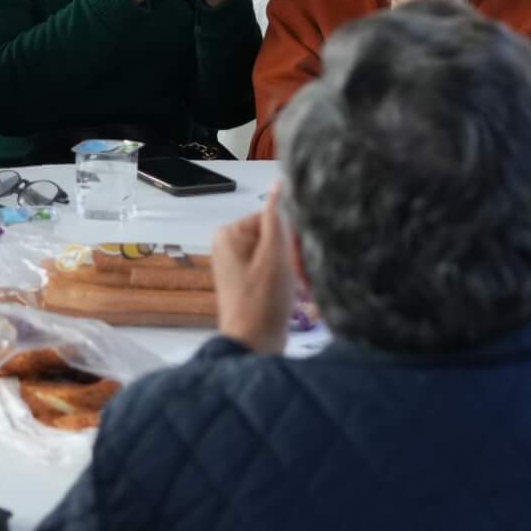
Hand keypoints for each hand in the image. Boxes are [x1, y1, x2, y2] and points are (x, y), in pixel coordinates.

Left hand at [210, 189, 294, 353]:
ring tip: (299, 289)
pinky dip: (286, 280)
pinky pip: (272, 269)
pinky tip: (295, 295)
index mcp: (230, 234)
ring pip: (278, 254)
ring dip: (294, 270)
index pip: (274, 218)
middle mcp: (228, 245)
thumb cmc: (264, 300)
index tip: (302, 258)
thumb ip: (278, 217)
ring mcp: (236, 265)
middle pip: (276, 236)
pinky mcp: (246, 282)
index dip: (293, 238)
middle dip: (294, 256)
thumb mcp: (276, 253)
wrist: (254, 346)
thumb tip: (279, 184)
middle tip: (301, 277)